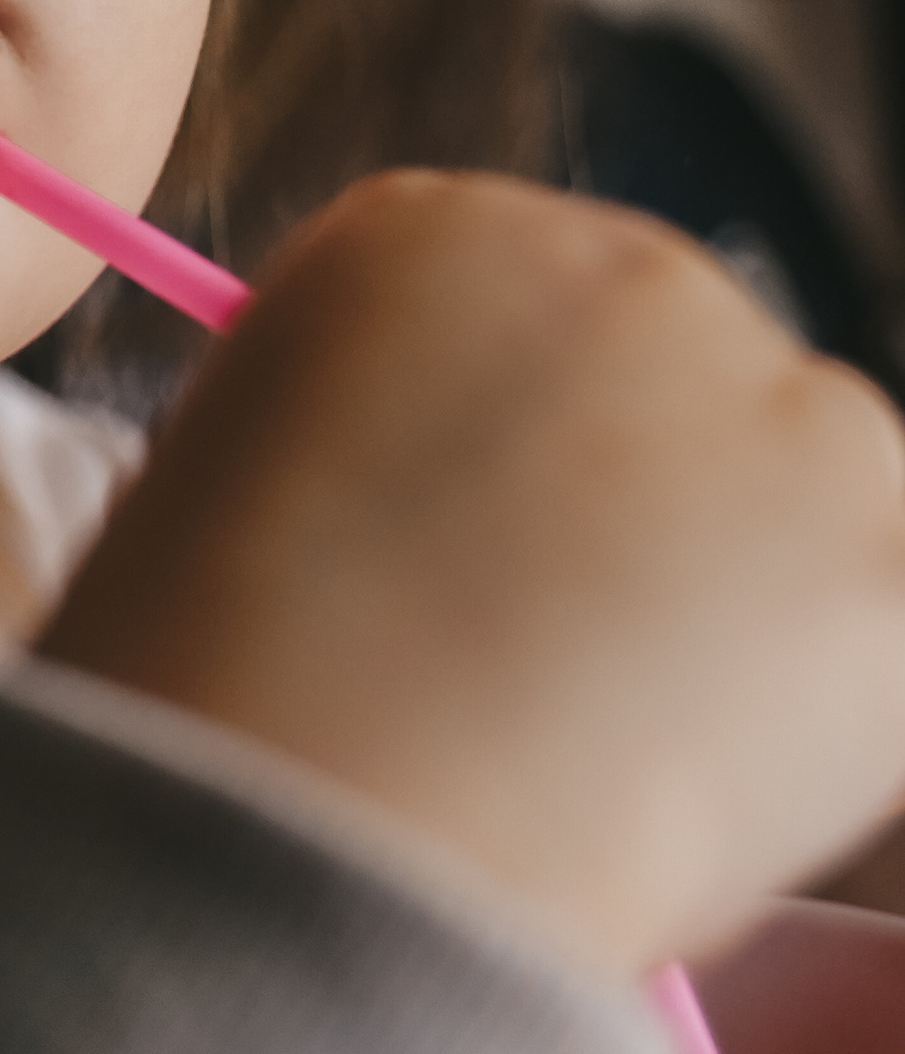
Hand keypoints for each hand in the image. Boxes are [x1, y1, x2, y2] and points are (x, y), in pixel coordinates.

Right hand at [43, 173, 904, 984]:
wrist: (313, 819)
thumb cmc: (214, 695)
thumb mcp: (217, 497)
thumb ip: (360, 458)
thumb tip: (452, 536)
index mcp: (422, 234)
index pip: (523, 325)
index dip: (509, 476)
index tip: (470, 579)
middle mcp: (615, 259)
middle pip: (681, 389)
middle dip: (644, 527)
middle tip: (557, 686)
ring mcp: (769, 382)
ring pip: (803, 502)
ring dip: (744, 612)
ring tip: (610, 756)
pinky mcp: (881, 525)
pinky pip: (877, 625)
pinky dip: (823, 718)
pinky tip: (691, 790)